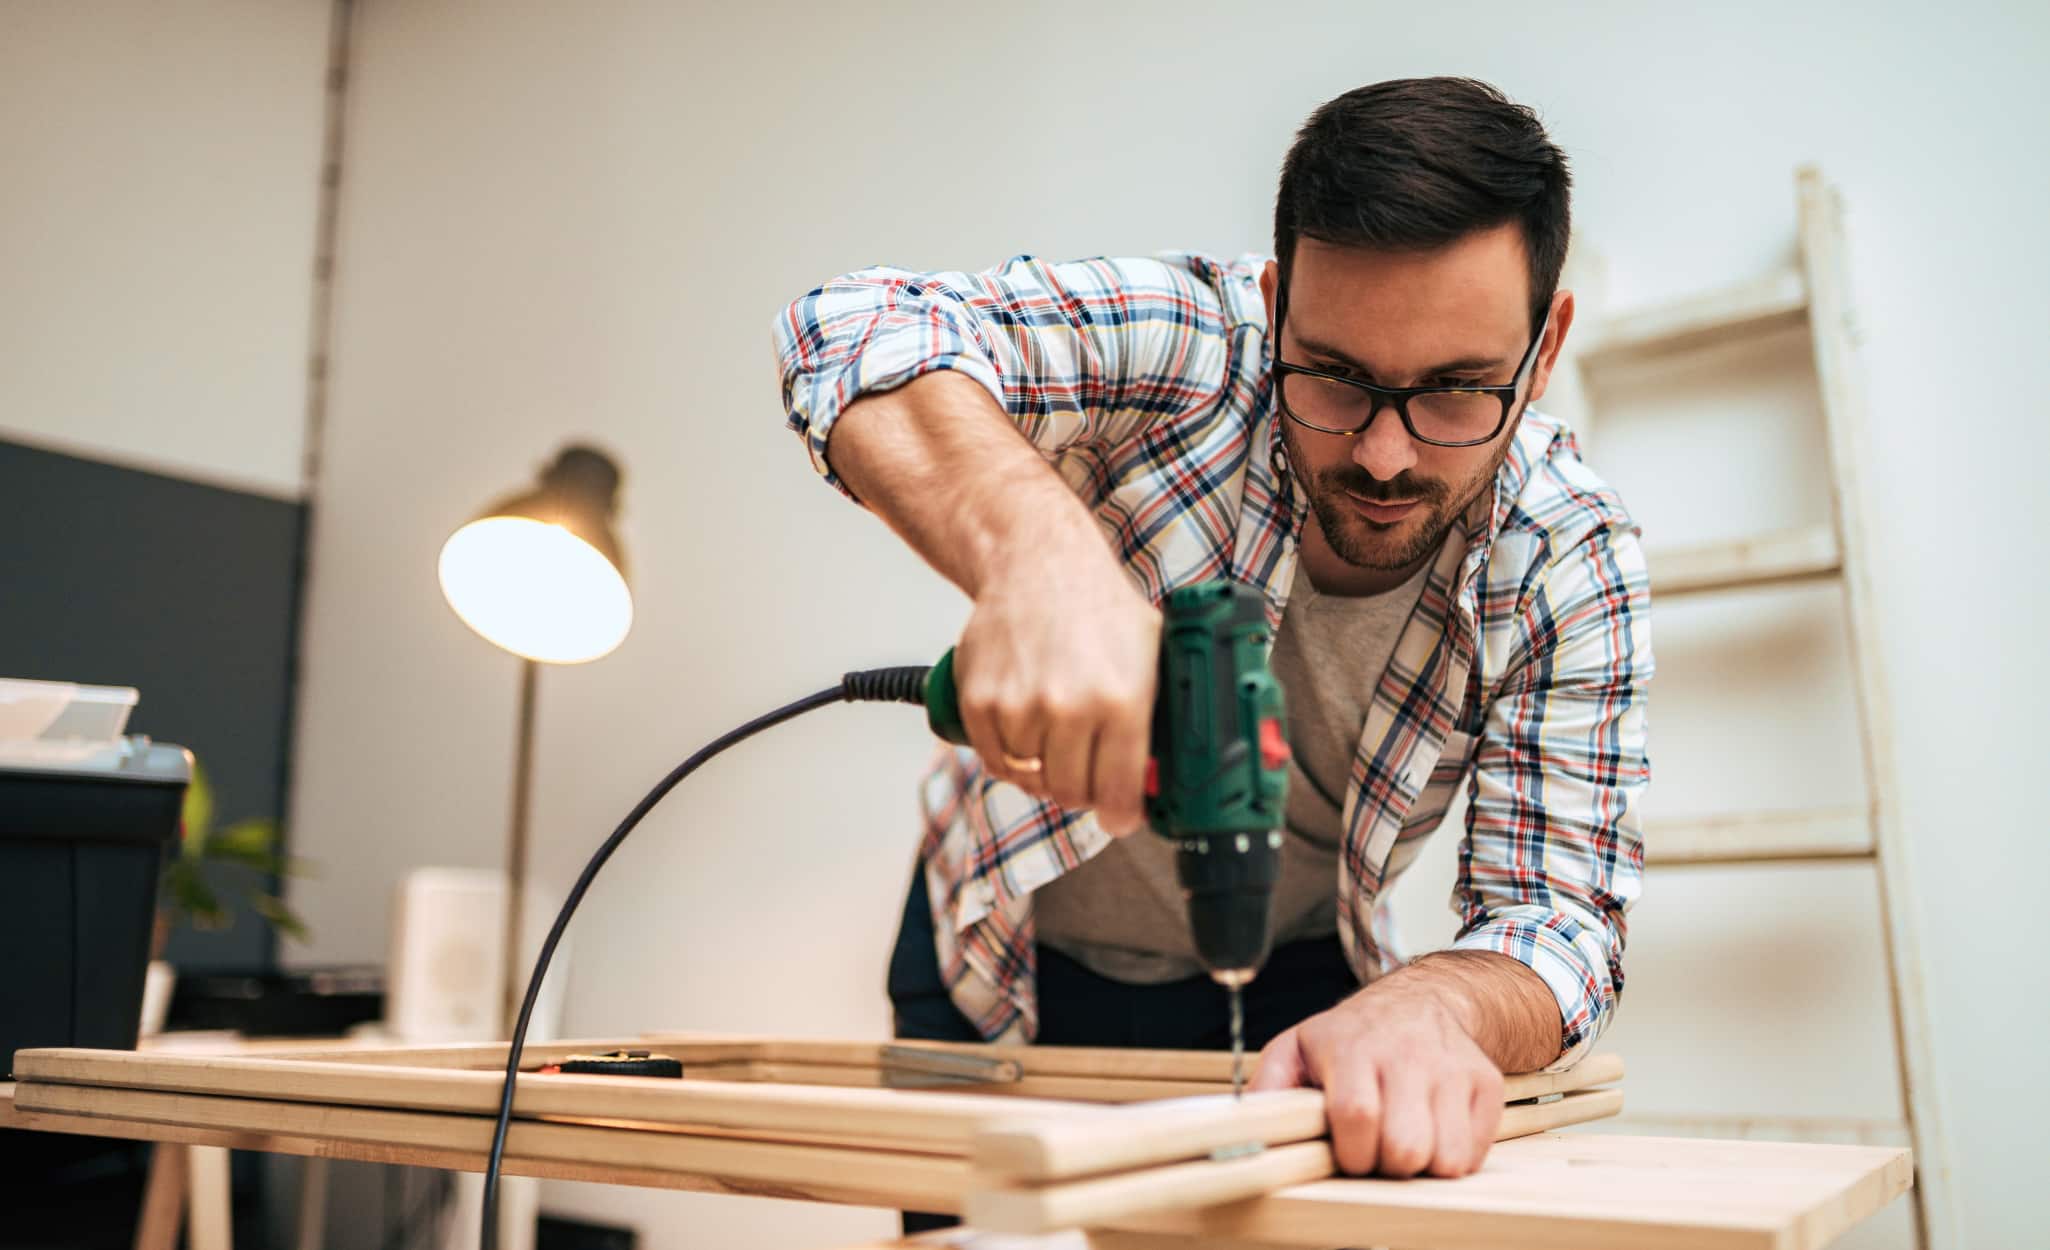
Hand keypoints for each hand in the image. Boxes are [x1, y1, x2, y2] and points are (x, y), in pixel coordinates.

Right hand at [952, 541, 1159, 835]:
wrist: (1036, 562)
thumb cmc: (1097, 606)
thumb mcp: (1151, 652)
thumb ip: (1161, 712)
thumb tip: (1170, 770)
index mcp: (1121, 699)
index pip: (1118, 791)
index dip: (1121, 815)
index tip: (1120, 817)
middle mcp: (1069, 707)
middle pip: (1072, 793)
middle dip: (1084, 791)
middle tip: (1088, 774)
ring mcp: (1020, 707)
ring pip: (1032, 781)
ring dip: (1044, 771)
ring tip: (1056, 742)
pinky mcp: (980, 702)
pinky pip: (995, 762)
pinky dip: (1010, 760)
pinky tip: (1025, 737)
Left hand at [1250, 982, 1505, 1177]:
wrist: (1421, 1000)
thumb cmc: (1352, 1036)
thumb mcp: (1300, 1046)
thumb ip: (1270, 1084)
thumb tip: (1247, 1122)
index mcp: (1354, 1047)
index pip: (1356, 1116)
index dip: (1350, 1152)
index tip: (1346, 1153)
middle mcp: (1408, 1054)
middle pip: (1405, 1146)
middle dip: (1385, 1164)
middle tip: (1376, 1149)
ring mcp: (1452, 1068)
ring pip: (1446, 1158)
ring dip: (1421, 1165)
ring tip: (1403, 1139)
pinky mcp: (1486, 1084)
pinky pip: (1474, 1153)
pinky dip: (1452, 1157)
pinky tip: (1433, 1131)